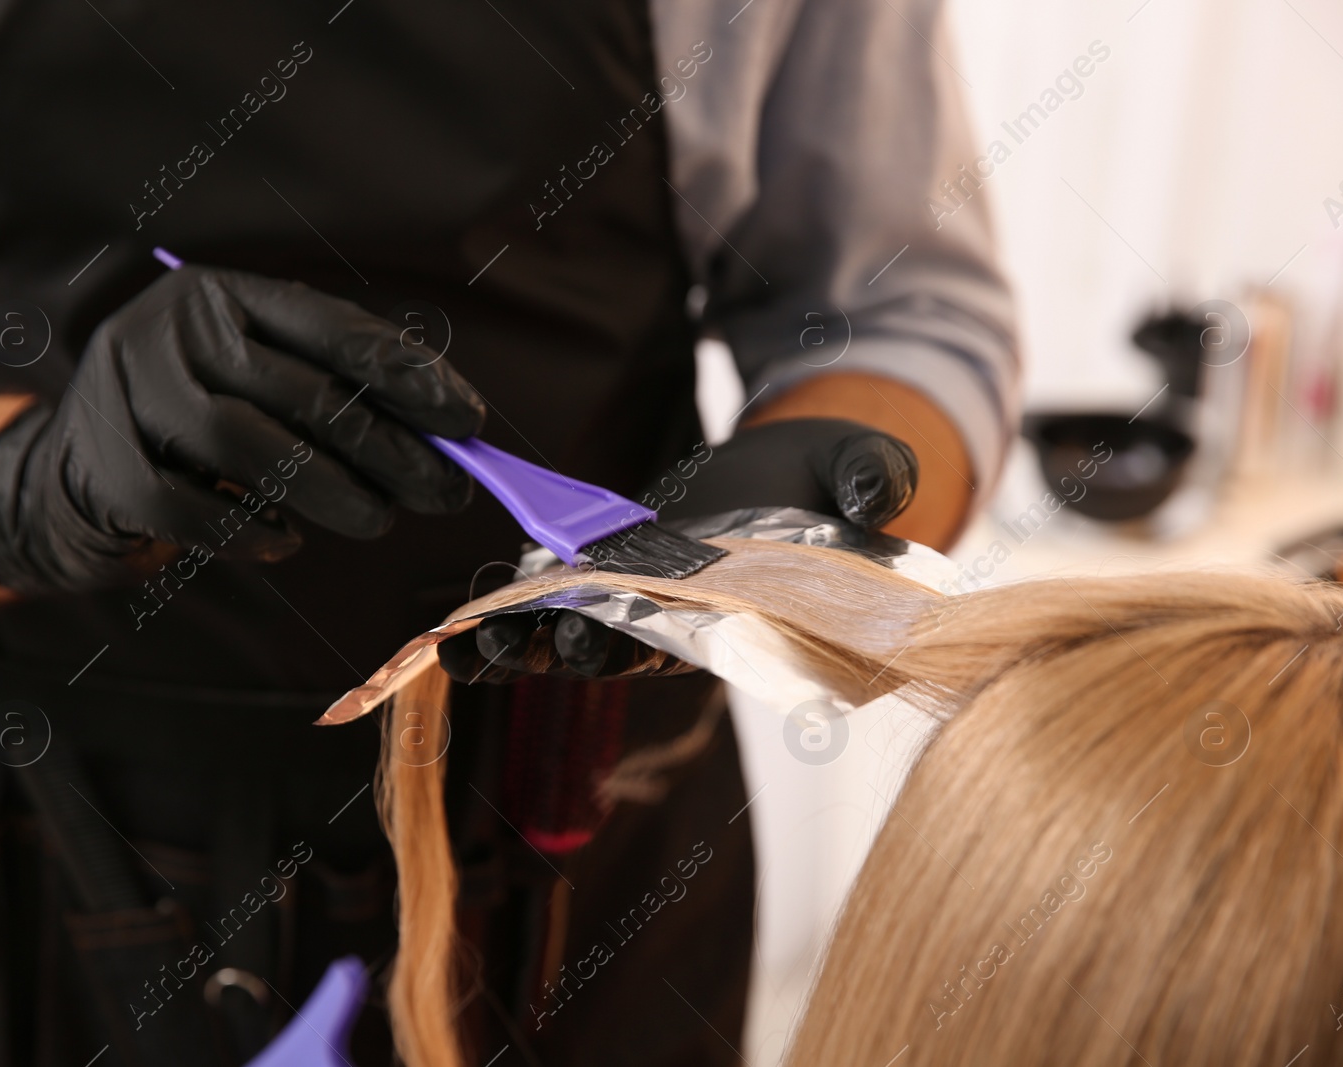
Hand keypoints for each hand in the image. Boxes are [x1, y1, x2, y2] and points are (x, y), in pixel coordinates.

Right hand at [0, 266, 484, 593]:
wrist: (71, 475)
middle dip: (388, 450)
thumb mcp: (260, 387)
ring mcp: (127, 390)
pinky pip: (188, 507)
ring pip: (248, 445)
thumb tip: (444, 444)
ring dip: (329, 492)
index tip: (468, 422)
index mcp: (225, 294)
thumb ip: (336, 398)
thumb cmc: (197, 430)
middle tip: (444, 494)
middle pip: (302, 391)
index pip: (333, 328)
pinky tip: (286, 543)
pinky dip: (247, 531)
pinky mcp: (100, 463)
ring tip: (376, 521)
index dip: (408, 376)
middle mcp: (172, 326)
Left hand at [438, 418, 916, 682]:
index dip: (633, 645)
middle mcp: (685, 619)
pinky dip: (515, 605)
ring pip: (574, 633)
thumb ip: (874, 481)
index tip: (585, 638)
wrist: (802, 469)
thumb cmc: (837, 480)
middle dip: (564, 649)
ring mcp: (643, 598)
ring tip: (463, 644)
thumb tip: (879, 496)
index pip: (685, 643)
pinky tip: (464, 618)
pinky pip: (556, 595)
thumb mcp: (864, 467)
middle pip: (616, 648)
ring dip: (520, 644)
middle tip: (513, 643)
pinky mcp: (613, 567)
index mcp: (742, 613)